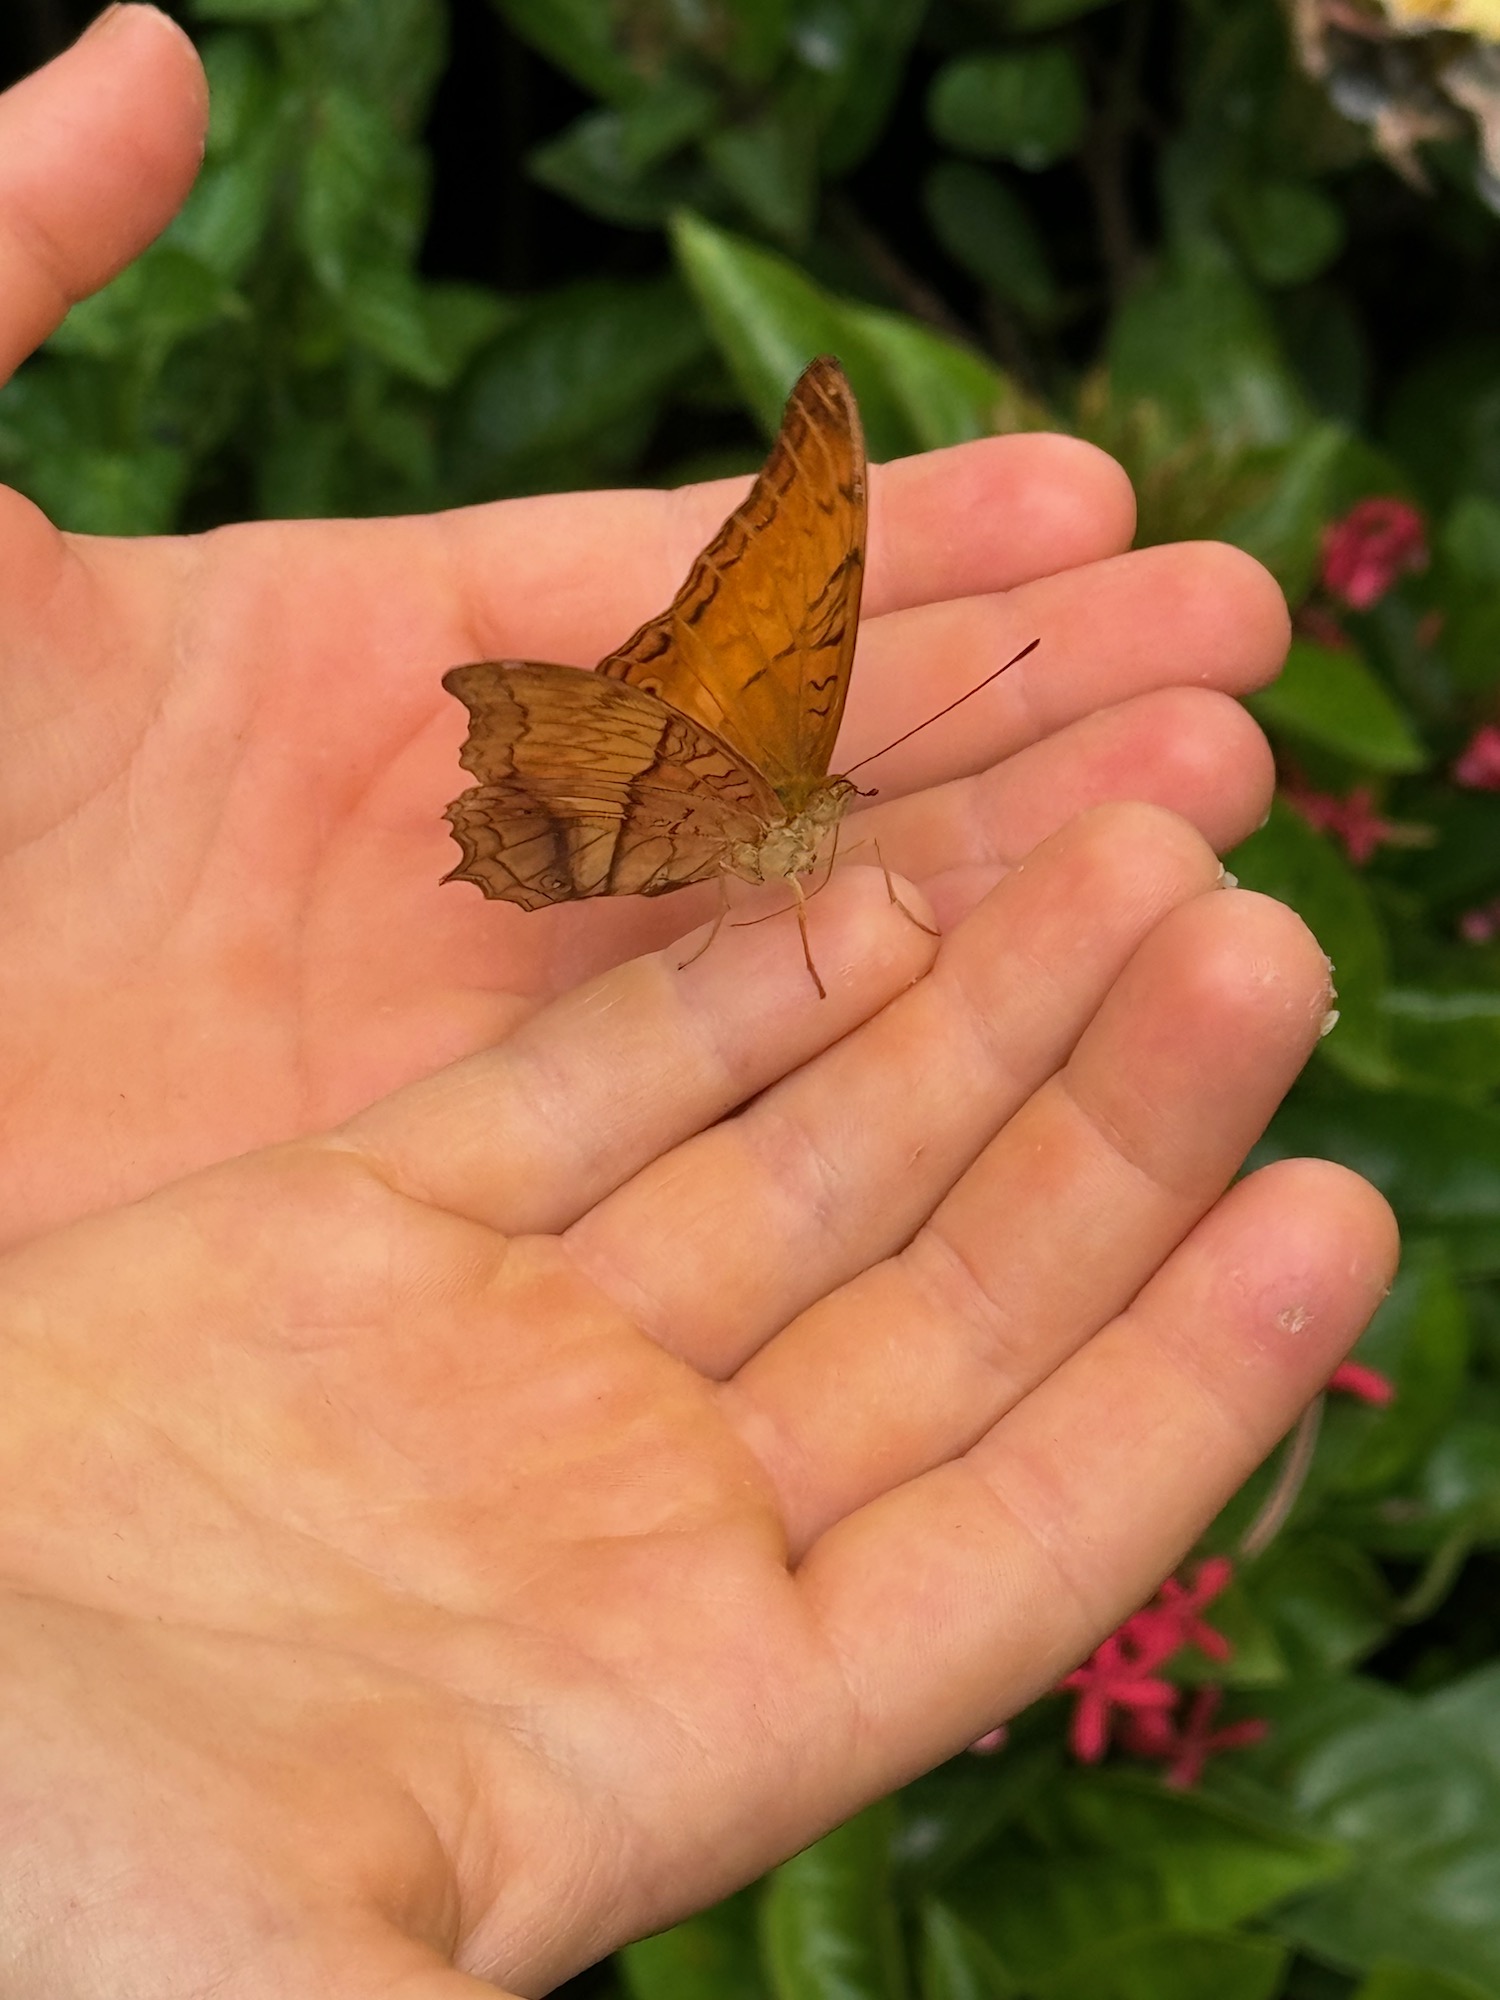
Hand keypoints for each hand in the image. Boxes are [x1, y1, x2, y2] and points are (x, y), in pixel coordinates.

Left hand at [0, 9, 1287, 1243]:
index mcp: (352, 661)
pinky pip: (724, 1102)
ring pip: (800, 932)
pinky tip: (1063, 1004)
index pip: (682, 582)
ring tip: (1221, 804)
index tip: (1098, 488)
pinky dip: (894, 1049)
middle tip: (1240, 647)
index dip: (896, 537)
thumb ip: (17, 271)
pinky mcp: (469, 1193)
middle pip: (795, 749)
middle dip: (1027, 692)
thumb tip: (148, 51)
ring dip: (1015, 866)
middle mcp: (452, 842)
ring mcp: (470, 1029)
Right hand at [0, 819, 1396, 1996]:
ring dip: (968, 1008)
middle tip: (1259, 934)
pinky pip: (580, 1083)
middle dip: (1108, 1121)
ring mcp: (493, 1362)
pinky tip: (870, 880)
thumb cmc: (22, 1881)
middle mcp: (618, 1523)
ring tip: (1133, 848)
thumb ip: (497, 1983)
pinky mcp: (345, 1227)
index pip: (1006, 1541)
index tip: (1335, 1216)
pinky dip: (724, 985)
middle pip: (939, 1300)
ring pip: (797, 1158)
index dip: (1180, 1388)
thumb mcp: (293, 1992)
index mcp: (661, 1730)